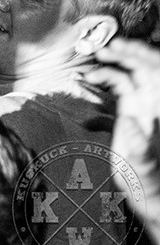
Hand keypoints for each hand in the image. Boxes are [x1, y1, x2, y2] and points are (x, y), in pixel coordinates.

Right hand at [86, 39, 159, 229]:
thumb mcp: (143, 168)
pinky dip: (106, 77)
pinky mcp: (132, 113)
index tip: (118, 46)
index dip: (140, 55)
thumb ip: (138, 146)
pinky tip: (90, 77)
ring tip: (96, 55)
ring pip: (133, 73)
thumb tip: (131, 121)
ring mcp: (143, 108)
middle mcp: (153, 106)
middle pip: (145, 68)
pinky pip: (121, 86)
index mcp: (159, 112)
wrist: (151, 198)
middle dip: (125, 53)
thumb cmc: (150, 185)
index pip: (156, 72)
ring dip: (115, 61)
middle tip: (102, 47)